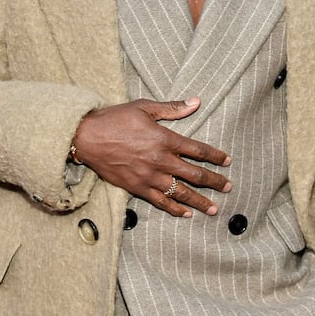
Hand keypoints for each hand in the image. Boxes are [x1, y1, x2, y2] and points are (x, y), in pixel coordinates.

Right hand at [70, 98, 230, 216]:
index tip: (227, 161)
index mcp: (165, 139)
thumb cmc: (114, 119)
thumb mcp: (144, 107)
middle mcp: (161, 160)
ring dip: (200, 201)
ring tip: (214, 208)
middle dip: (215, 182)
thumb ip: (172, 108)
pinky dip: (175, 209)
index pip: (198, 150)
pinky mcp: (137, 188)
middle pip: (195, 174)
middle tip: (228, 187)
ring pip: (181, 192)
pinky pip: (160, 202)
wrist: (87, 138)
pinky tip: (186, 213)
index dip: (216, 156)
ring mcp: (149, 176)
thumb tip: (196, 102)